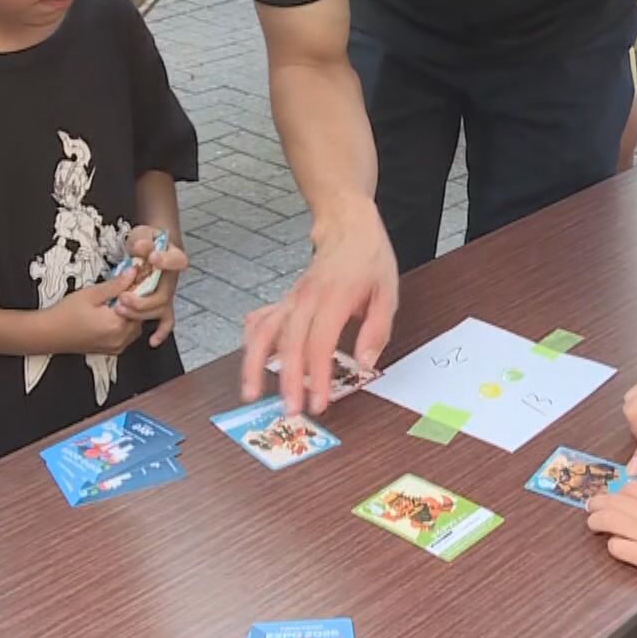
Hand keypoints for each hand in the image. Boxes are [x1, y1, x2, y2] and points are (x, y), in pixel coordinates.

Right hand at [43, 270, 144, 355]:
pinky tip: (111, 313)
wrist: (48, 333)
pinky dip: (123, 323)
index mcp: (118, 325)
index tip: (134, 279)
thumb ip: (116, 285)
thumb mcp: (91, 294)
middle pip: (141, 316)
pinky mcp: (111, 349)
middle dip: (135, 302)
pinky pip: (126, 334)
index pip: (142, 304)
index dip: (139, 289)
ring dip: (130, 313)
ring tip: (114, 301)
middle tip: (123, 288)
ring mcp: (116, 346)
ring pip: (135, 325)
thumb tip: (133, 274)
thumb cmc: (65, 315)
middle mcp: (120, 339)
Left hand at [114, 226, 188, 347]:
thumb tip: (140, 247)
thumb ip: (142, 242)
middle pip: (163, 295)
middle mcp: (174, 279)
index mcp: (174, 258)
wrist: (149, 247)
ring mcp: (168, 294)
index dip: (166, 262)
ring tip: (121, 310)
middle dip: (142, 300)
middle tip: (122, 298)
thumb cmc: (146, 241)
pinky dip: (161, 332)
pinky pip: (166, 322)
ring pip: (160, 309)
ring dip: (141, 313)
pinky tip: (152, 341)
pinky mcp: (162, 305)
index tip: (152, 259)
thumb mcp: (143, 235)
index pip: (177, 261)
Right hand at [240, 206, 397, 415]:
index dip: (317, 376)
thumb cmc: (369, 260)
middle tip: (289, 411)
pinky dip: (251, 340)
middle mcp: (306, 299)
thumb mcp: (387, 293)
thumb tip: (366, 364)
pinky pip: (261, 321)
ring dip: (253, 364)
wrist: (347, 227)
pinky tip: (249, 359)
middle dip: (286, 381)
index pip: (320, 344)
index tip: (318, 403)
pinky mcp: (284, 301)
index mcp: (334, 298)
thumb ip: (377, 331)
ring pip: (264, 333)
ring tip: (250, 393)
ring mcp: (290, 299)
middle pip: (289, 344)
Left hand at [586, 481, 636, 594]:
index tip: (612, 496)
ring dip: (597, 521)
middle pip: (614, 500)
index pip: (631, 487)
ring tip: (592, 524)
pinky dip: (612, 545)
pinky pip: (618, 547)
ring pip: (609, 520)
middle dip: (599, 503)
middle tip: (591, 507)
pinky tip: (614, 546)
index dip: (617, 491)